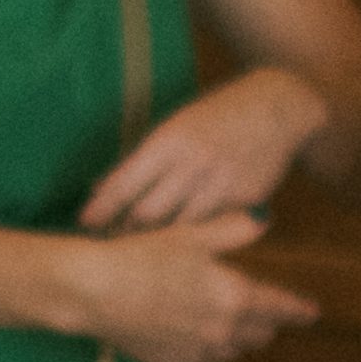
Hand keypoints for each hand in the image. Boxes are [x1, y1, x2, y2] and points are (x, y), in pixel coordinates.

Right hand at [57, 215, 313, 361]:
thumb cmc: (142, 256)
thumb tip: (263, 220)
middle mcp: (222, 330)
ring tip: (224, 323)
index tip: (312, 314)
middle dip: (266, 325)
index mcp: (234, 297)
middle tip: (262, 315)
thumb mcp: (191, 235)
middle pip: (260, 336)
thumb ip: (233, 229)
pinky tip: (192, 337)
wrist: (96, 291)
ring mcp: (198, 352)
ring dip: (235, 339)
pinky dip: (204, 352)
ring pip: (232, 352)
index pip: (280, 308)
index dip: (299, 311)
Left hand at [78, 71, 336, 234]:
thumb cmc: (215, 117)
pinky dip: (194, 238)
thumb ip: (139, 159)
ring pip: (180, 226)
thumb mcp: (174, 125)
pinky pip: (213, 227)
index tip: (84, 224)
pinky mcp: (247, 200)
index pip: (125, 182)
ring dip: (157, 242)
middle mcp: (195, 163)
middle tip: (107, 245)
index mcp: (170, 140)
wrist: (277, 108)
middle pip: (148, 212)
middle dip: (125, 231)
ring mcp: (223, 183)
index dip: (101, 208)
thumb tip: (97, 188)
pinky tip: (180, 248)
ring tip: (137, 253)